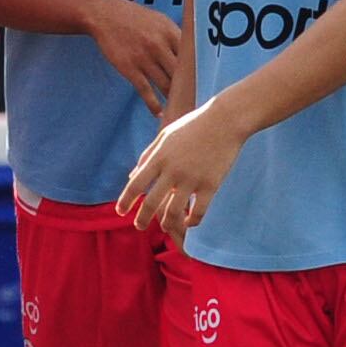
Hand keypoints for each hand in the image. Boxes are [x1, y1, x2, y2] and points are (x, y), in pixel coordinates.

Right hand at [90, 0, 189, 116]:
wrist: (105, 15)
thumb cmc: (135, 18)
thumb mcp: (160, 20)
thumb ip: (176, 36)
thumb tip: (193, 54)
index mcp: (170, 32)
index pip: (192, 57)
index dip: (199, 73)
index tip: (205, 86)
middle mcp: (159, 45)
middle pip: (181, 74)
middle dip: (189, 90)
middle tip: (196, 103)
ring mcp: (144, 58)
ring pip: (165, 85)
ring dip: (173, 100)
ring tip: (180, 110)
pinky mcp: (129, 68)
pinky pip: (145, 91)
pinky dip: (153, 105)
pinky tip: (159, 113)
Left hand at [117, 100, 240, 237]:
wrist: (225, 120)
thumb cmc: (192, 126)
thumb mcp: (165, 136)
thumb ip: (147, 156)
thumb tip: (132, 176)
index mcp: (159, 157)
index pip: (135, 185)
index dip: (125, 201)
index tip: (120, 212)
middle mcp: (172, 170)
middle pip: (151, 203)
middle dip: (142, 219)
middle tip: (139, 226)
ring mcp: (192, 179)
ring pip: (174, 212)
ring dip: (166, 224)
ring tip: (165, 227)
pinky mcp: (211, 185)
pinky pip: (198, 212)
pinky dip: (192, 222)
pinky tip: (189, 223)